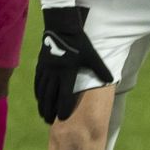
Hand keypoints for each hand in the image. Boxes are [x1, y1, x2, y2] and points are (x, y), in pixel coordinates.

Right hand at [34, 5, 113, 123]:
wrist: (62, 28)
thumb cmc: (80, 42)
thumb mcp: (92, 56)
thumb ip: (101, 70)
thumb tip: (111, 80)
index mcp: (67, 73)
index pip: (64, 95)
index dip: (63, 108)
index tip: (62, 119)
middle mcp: (54, 73)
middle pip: (50, 96)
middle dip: (50, 110)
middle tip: (50, 122)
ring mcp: (46, 69)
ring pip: (42, 91)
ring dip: (42, 104)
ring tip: (44, 114)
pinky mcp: (41, 64)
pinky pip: (38, 82)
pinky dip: (38, 92)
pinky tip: (39, 98)